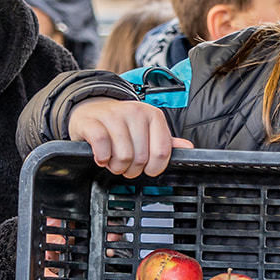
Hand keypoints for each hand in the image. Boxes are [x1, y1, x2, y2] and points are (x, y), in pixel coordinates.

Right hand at [67, 98, 192, 177]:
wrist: (92, 110)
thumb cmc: (122, 125)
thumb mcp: (147, 130)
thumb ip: (166, 141)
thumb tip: (188, 147)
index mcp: (153, 115)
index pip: (162, 152)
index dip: (153, 168)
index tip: (146, 167)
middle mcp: (135, 112)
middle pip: (140, 158)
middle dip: (131, 169)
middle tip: (125, 164)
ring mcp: (113, 115)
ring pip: (123, 156)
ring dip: (116, 166)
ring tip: (113, 159)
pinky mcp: (93, 121)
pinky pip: (102, 146)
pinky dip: (102, 158)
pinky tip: (101, 156)